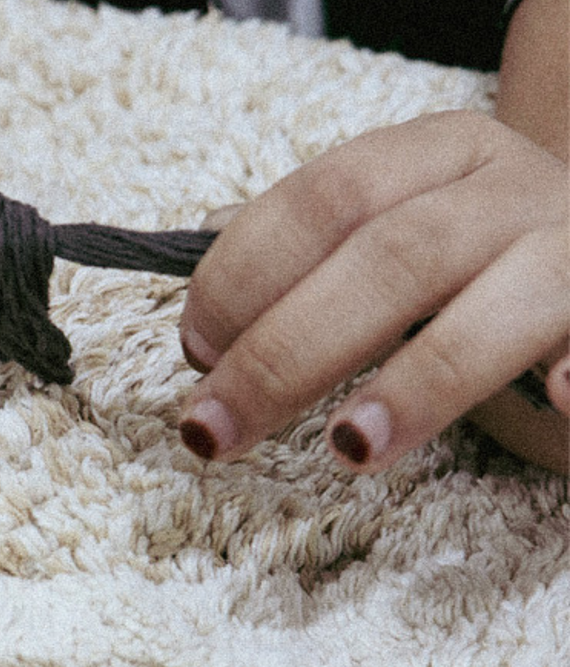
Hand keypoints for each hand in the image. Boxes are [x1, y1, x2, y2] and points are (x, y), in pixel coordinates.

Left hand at [179, 111, 569, 472]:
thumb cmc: (472, 265)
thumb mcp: (391, 233)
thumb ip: (311, 248)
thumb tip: (204, 257)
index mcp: (433, 157)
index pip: (323, 199)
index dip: (244, 273)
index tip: (196, 349)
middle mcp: (504, 190)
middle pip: (388, 258)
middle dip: (285, 352)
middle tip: (214, 430)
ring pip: (493, 304)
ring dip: (414, 381)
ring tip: (348, 446)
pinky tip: (559, 399)